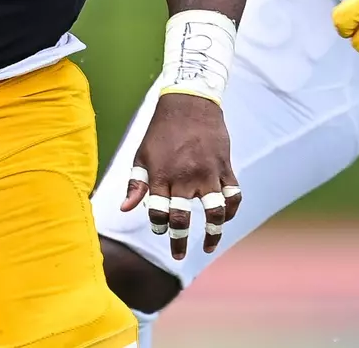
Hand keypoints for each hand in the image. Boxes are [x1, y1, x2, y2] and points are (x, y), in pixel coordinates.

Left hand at [120, 93, 240, 259]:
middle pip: (182, 218)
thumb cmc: (161, 131)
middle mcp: (185, 177)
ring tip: (209, 246)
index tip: (160, 230)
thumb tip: (125, 209)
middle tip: (178, 255)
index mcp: (161, 175)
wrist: (189, 102)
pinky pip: (233, 195)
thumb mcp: (142, 154)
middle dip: (179, 241)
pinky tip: (225, 218)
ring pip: (215, 212)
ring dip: (213, 234)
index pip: (158, 212)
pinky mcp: (224, 166)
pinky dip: (231, 210)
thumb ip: (136, 183)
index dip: (159, 226)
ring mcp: (207, 173)